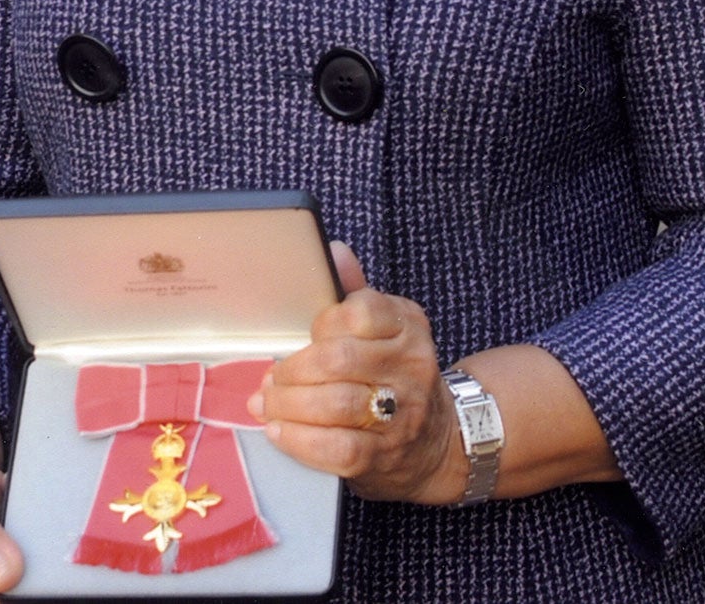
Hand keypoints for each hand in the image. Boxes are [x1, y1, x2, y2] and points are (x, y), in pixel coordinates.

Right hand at [0, 367, 23, 600]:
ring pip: (9, 585)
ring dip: (26, 562)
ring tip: (22, 525)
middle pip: (0, 598)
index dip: (18, 591)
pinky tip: (20, 529)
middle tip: (29, 532)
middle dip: (24, 574)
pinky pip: (8, 570)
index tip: (39, 565)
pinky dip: (22, 552)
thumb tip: (4, 580)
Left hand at [247, 241, 466, 503]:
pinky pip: (337, 448)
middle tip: (270, 380)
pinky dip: (299, 441)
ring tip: (267, 405)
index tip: (300, 341)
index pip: (357, 313)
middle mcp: (411, 365)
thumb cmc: (395, 375)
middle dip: (292, 371)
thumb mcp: (386, 327)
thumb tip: (331, 250)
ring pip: (334, 404)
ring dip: (288, 405)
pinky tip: (279, 432)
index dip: (319, 328)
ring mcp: (402, 413)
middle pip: (338, 361)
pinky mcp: (385, 455)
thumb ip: (355, 292)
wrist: (438, 440)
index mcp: (407, 325)